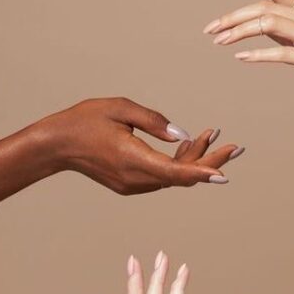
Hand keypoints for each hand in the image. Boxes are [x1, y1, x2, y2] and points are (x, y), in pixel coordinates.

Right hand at [42, 97, 244, 193]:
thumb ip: (154, 121)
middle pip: (181, 177)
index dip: (202, 173)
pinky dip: (177, 164)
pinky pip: (161, 176)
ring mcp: (133, 185)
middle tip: (236, 147)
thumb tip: (183, 135)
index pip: (175, 173)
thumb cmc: (85, 120)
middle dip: (210, 162)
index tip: (224, 173)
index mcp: (133, 159)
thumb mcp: (121, 108)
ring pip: (173, 177)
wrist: (57, 145)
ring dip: (194, 160)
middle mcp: (136, 179)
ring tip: (212, 136)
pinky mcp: (130, 184)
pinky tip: (188, 145)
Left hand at [203, 0, 293, 118]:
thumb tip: (257, 24)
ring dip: (239, 33)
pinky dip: (257, 54)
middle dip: (233, 16)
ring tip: (219, 42)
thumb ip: (285, 31)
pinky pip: (280, 52)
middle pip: (265, 7)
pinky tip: (240, 58)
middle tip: (210, 28)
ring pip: (269, 24)